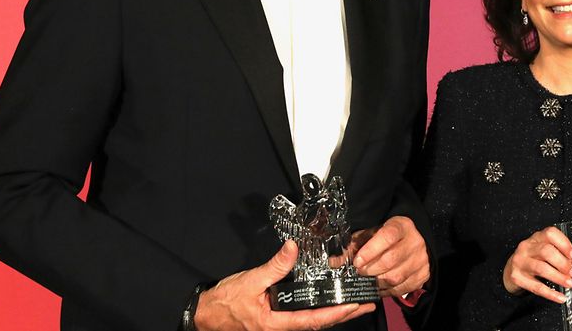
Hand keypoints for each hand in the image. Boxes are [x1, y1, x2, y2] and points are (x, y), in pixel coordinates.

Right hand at [194, 240, 374, 329]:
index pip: (313, 319)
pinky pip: (302, 318)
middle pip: (318, 323)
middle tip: (366, 304)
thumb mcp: (250, 281)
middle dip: (344, 314)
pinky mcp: (276, 320)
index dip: (336, 313)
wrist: (205, 314)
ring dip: (334, 313)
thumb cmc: (224, 302)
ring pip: (312, 321)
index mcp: (276, 323)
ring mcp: (280, 326)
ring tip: (354, 303)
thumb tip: (293, 248)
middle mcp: (281, 328)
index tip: (355, 305)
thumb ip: (274, 266)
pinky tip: (328, 303)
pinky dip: (319, 311)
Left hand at [351, 215, 430, 297]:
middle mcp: (414, 242)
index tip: (357, 261)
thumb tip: (336, 261)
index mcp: (401, 227)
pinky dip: (387, 290)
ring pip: (395, 277)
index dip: (370, 250)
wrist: (414, 240)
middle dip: (370, 269)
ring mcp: (421, 260)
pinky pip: (402, 289)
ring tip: (369, 279)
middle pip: (390, 260)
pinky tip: (380, 286)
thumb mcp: (373, 233)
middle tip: (360, 272)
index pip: (387, 237)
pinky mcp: (423, 275)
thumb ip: (355, 244)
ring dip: (377, 282)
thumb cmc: (389, 237)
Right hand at [502, 226, 571, 303]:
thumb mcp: (554, 255)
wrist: (510, 273)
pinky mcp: (517, 277)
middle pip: (546, 251)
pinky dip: (549, 293)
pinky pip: (535, 286)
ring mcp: (520, 261)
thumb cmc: (536, 260)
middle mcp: (527, 247)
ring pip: (540, 267)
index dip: (563, 243)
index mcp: (538, 238)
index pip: (550, 233)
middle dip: (562, 263)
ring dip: (557, 276)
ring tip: (569, 283)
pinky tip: (560, 297)